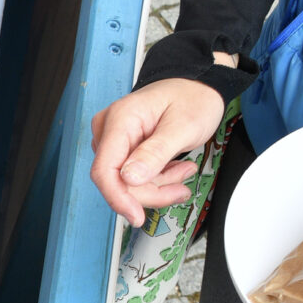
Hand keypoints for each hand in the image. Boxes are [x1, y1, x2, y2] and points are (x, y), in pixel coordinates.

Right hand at [88, 77, 227, 226]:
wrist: (197, 86)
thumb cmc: (192, 97)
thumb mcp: (183, 126)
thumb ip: (156, 152)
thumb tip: (130, 178)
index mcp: (121, 119)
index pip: (104, 169)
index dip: (118, 197)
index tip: (136, 216)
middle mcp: (110, 129)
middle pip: (117, 181)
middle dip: (150, 191)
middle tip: (179, 189)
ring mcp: (114, 139)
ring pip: (126, 183)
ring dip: (157, 185)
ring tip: (183, 172)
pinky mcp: (122, 149)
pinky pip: (133, 176)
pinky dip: (156, 179)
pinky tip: (174, 169)